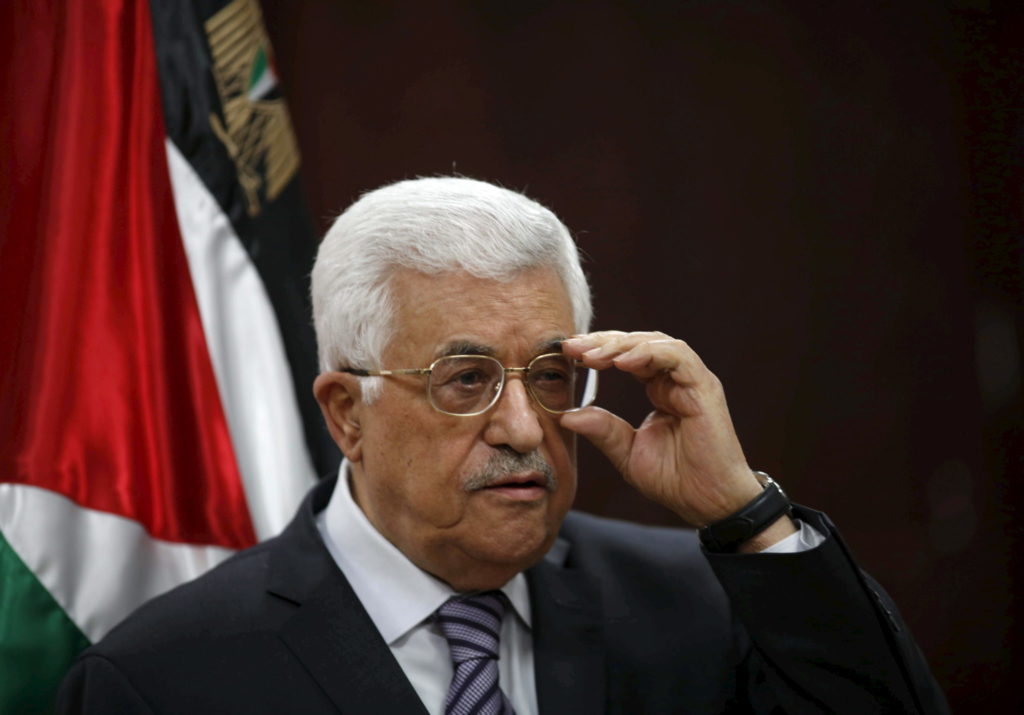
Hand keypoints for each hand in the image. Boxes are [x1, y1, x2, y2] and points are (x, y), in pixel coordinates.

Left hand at [560, 331, 771, 528]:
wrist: (710, 503)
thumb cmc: (676, 480)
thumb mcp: (627, 453)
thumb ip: (602, 430)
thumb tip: (566, 414)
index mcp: (660, 390)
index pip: (627, 356)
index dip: (598, 350)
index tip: (567, 353)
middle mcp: (676, 380)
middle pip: (638, 343)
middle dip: (602, 341)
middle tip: (572, 347)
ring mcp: (692, 382)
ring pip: (656, 343)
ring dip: (621, 345)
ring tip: (591, 355)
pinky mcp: (704, 389)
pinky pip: (678, 356)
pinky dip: (648, 354)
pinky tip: (622, 362)